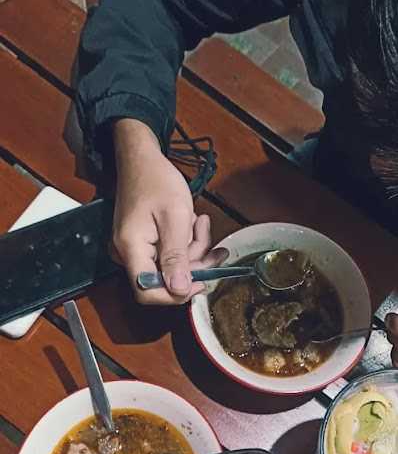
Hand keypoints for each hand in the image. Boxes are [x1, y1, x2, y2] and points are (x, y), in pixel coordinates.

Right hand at [113, 119, 226, 303]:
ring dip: (194, 250)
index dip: (175, 294)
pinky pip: (169, 255)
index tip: (201, 283)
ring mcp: (136, 249)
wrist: (141, 159)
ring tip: (201, 225)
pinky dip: (186, 244)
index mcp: (131, 248)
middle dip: (193, 265)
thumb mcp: (175, 217)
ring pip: (172, 267)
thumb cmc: (155, 179)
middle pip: (164, 280)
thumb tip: (180, 290)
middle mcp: (128, 253)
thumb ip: (177, 256)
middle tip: (212, 246)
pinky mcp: (144, 244)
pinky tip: (194, 225)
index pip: (148, 292)